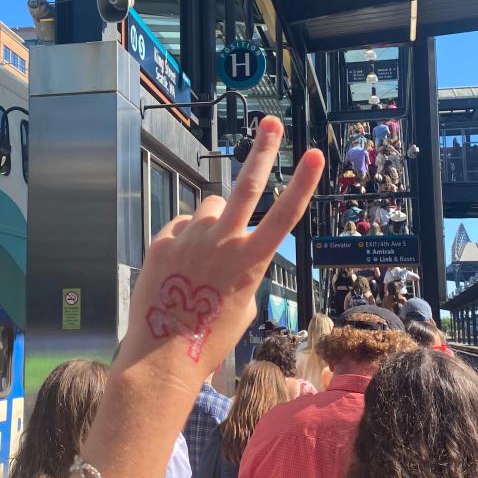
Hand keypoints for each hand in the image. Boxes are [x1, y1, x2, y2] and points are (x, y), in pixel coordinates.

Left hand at [114, 117, 323, 400]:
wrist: (163, 354)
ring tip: (204, 256)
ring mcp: (190, 238)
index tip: (314, 153)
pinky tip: (180, 267)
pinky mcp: (162, 241)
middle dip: (262, 151)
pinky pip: (181, 226)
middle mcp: (223, 242)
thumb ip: (244, 268)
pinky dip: (184, 238)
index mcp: (251, 261)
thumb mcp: (244, 305)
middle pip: (247, 186)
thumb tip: (231, 246)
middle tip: (271, 123)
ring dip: (213, 221)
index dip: (302, 183)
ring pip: (209, 209)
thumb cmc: (211, 338)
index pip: (284, 215)